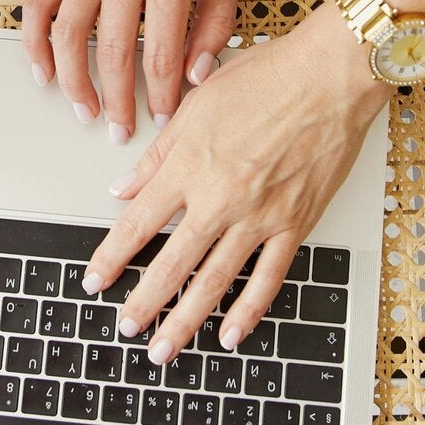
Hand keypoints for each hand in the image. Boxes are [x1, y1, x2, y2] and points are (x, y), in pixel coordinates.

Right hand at [22, 0, 241, 142]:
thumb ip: (215, 23)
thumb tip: (197, 74)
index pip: (162, 54)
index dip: (161, 96)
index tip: (160, 118)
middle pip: (113, 53)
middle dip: (116, 101)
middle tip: (119, 128)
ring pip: (68, 35)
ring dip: (73, 81)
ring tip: (82, 108)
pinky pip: (39, 3)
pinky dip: (35, 41)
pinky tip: (42, 69)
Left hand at [78, 2, 388, 361]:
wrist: (330, 76)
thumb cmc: (268, 77)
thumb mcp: (196, 104)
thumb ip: (158, 154)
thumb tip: (125, 187)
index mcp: (189, 167)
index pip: (136, 224)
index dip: (111, 257)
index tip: (94, 280)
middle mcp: (219, 198)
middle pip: (170, 264)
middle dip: (142, 303)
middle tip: (125, 327)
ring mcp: (259, 217)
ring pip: (213, 282)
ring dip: (184, 320)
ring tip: (164, 348)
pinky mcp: (295, 224)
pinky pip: (267, 278)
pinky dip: (248, 310)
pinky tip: (230, 333)